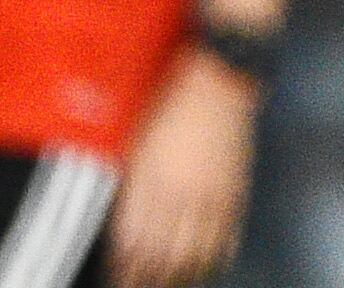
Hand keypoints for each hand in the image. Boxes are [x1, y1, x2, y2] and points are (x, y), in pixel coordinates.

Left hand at [109, 49, 259, 286]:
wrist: (219, 76)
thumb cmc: (168, 97)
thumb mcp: (134, 134)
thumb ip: (123, 174)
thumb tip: (108, 208)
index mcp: (150, 179)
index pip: (132, 242)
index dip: (122, 267)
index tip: (114, 279)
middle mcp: (181, 193)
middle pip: (162, 256)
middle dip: (146, 281)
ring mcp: (210, 194)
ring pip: (195, 253)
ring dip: (179, 277)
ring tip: (168, 287)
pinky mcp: (234, 189)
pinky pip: (225, 235)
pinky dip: (214, 257)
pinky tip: (206, 266)